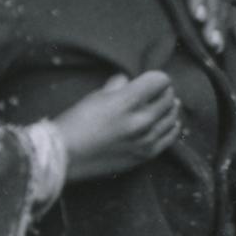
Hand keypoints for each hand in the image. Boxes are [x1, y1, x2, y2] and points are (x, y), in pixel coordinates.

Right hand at [44, 69, 186, 184]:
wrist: (63, 157)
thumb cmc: (74, 124)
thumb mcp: (94, 97)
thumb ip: (117, 85)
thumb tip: (129, 80)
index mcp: (127, 101)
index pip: (160, 80)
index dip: (156, 77)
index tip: (150, 80)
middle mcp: (142, 120)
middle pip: (169, 98)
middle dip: (163, 92)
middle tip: (156, 92)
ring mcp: (146, 139)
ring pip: (172, 117)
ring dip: (169, 108)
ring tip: (164, 105)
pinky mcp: (146, 155)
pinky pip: (171, 137)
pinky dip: (171, 127)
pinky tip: (170, 123)